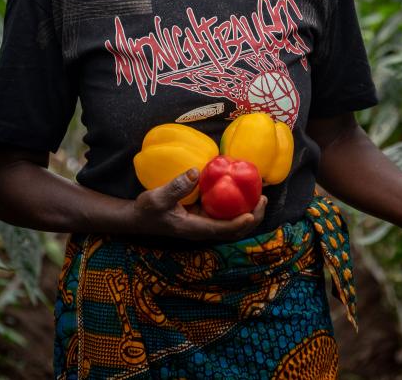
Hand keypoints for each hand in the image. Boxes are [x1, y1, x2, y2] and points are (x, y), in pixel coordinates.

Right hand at [132, 169, 267, 240]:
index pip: (223, 229)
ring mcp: (204, 223)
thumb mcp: (156, 198)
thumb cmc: (147, 210)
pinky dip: (237, 205)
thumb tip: (195, 172)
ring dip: (248, 212)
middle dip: (252, 217)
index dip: (239, 222)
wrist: (138, 218)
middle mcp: (203, 229)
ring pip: (233, 223)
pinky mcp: (203, 216)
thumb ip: (175, 187)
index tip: (252, 211)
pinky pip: (225, 214)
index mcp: (195, 229)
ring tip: (260, 196)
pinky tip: (241, 190)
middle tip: (263, 199)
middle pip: (234, 230)